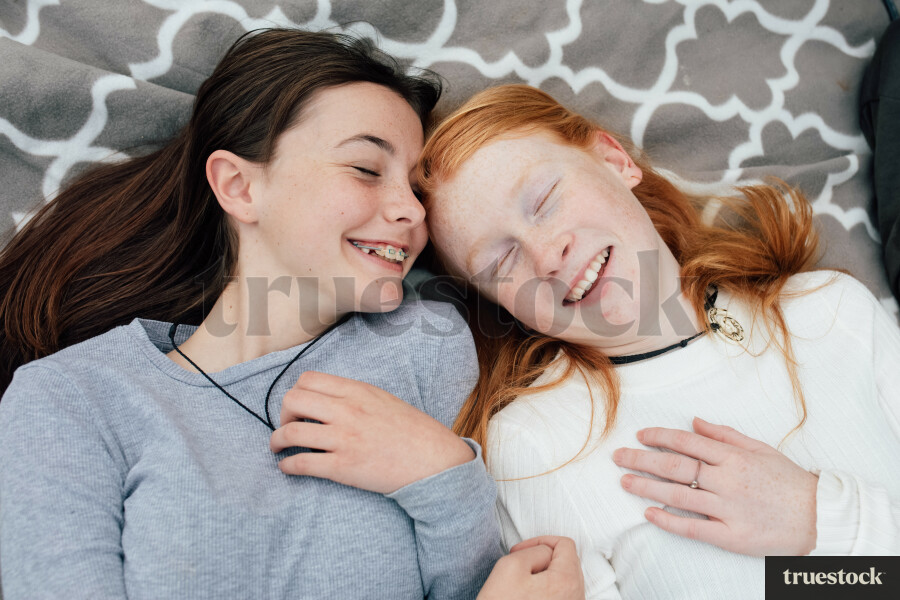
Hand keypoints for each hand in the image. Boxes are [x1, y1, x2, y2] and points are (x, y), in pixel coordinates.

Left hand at [270, 371, 473, 493]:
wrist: (432, 460)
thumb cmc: (411, 431)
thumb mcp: (382, 399)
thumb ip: (353, 396)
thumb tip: (325, 401)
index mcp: (357, 391)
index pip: (308, 379)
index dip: (296, 392)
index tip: (299, 407)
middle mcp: (347, 411)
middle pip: (292, 400)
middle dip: (283, 414)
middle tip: (288, 425)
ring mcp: (343, 439)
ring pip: (290, 432)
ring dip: (277, 441)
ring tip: (278, 447)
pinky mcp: (342, 467)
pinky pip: (301, 463)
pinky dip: (286, 465)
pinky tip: (287, 467)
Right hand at [477, 536, 583, 599]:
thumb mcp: (510, 565)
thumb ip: (535, 550)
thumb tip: (545, 553)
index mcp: (566, 581)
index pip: (565, 544)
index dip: (540, 541)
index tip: (521, 551)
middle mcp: (575, 598)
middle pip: (567, 562)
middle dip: (542, 558)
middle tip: (518, 566)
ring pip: (563, 580)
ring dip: (543, 576)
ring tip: (521, 584)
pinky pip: (560, 596)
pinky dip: (545, 591)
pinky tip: (526, 597)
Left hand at [612, 417, 817, 555]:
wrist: (819, 516)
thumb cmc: (788, 481)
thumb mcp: (760, 449)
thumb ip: (724, 435)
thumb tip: (694, 422)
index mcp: (733, 457)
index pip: (686, 443)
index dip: (659, 437)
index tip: (639, 435)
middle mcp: (727, 480)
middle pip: (675, 467)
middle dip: (642, 459)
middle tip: (618, 457)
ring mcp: (728, 509)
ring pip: (678, 495)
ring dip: (647, 487)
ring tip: (624, 481)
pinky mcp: (731, 536)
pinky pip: (692, 528)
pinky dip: (668, 520)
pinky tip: (648, 512)